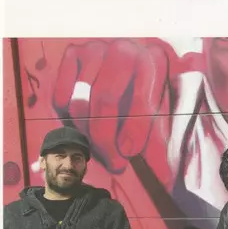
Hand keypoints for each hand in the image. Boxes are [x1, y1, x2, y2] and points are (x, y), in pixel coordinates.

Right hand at [52, 39, 171, 173]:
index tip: (129, 155)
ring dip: (88, 135)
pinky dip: (69, 119)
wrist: (130, 64)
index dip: (134, 133)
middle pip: (104, 104)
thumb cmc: (148, 94)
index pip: (140, 102)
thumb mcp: (160, 116)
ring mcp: (94, 50)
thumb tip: (166, 179)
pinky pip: (61, 98)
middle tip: (115, 164)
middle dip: (107, 142)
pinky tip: (86, 128)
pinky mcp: (72, 54)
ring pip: (78, 104)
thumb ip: (159, 144)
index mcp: (153, 64)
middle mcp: (123, 51)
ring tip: (103, 150)